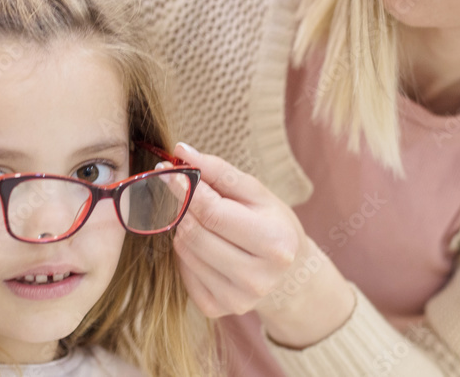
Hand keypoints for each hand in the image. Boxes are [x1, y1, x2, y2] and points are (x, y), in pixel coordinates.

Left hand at [172, 143, 354, 347]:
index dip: (185, 188)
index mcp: (274, 244)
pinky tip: (204, 244)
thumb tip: (182, 151)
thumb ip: (220, 171)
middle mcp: (257, 278)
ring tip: (199, 218)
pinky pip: (183, 270)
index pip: (213, 212)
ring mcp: (235, 298)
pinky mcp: (216, 308)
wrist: (290, 274)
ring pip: (184, 250)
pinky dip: (186, 251)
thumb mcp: (257, 194)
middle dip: (180, 206)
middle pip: (194, 233)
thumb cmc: (272, 225)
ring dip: (183, 227)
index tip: (169, 170)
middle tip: (178, 189)